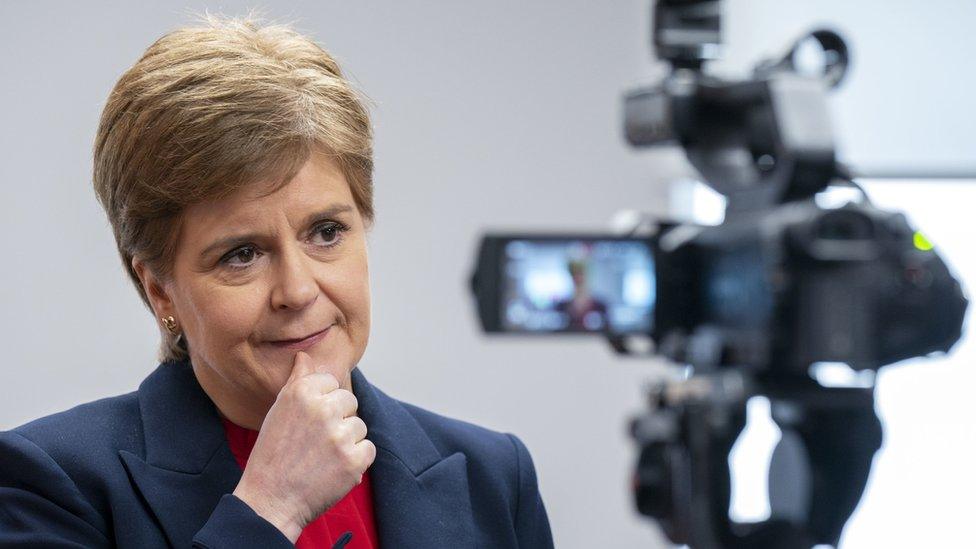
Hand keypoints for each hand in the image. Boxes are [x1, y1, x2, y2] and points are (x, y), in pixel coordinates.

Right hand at [231, 351, 375, 541]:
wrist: (269, 501)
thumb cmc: (272, 455)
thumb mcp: (278, 411)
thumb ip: (297, 381)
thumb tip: (305, 355)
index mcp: (302, 393)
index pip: (332, 383)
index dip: (322, 403)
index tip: (308, 422)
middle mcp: (322, 409)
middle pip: (349, 402)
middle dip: (337, 419)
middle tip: (315, 442)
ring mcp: (340, 436)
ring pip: (359, 426)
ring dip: (347, 441)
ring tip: (322, 457)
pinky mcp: (354, 460)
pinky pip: (369, 449)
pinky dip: (356, 461)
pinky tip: (334, 468)